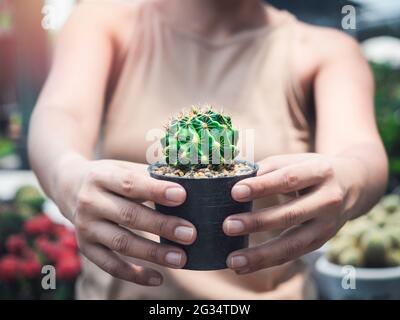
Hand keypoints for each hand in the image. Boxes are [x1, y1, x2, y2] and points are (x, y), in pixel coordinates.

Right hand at [56, 158, 195, 285]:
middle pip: (129, 216)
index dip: (156, 190)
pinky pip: (111, 265)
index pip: (130, 184)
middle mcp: (89, 202)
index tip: (182, 196)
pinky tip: (158, 278)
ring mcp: (85, 228)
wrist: (68, 186)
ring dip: (153, 253)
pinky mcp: (86, 248)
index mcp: (101, 177)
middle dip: (162, 225)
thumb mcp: (122, 168)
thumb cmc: (109, 177)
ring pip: (122, 243)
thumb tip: (188, 184)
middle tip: (190, 233)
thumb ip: (149, 176)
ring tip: (180, 258)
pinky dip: (134, 274)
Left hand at [223, 153, 361, 273]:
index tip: (235, 192)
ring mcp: (327, 225)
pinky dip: (266, 263)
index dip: (262, 186)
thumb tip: (236, 179)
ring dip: (260, 254)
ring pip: (293, 244)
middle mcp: (328, 200)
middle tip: (228, 225)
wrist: (353, 184)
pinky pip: (291, 255)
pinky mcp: (320, 242)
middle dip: (257, 222)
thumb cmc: (313, 170)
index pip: (289, 180)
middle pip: (291, 214)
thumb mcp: (297, 160)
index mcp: (320, 172)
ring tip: (233, 260)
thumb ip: (268, 168)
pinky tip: (243, 267)